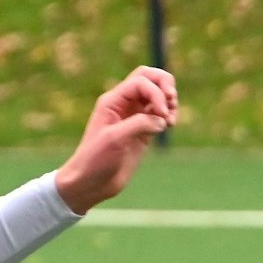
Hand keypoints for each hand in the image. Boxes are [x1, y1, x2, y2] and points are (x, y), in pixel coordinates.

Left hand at [53, 66, 177, 213]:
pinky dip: (168, 115)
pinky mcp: (142, 132)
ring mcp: (134, 117)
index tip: (161, 113)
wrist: (91, 183)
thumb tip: (162, 119)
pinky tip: (170, 124)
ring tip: (171, 118)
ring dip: (169, 101)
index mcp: (113, 101)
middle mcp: (123, 105)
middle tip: (172, 101)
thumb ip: (140, 123)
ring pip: (157, 95)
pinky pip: (159, 114)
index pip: (140, 81)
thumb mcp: (115, 138)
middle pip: (149, 78)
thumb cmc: (95, 160)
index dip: (155, 92)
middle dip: (165, 85)